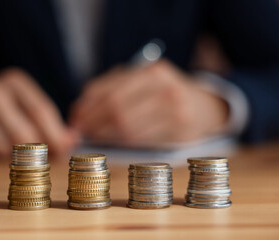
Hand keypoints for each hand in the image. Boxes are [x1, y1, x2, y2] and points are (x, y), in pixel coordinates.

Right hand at [0, 67, 76, 155]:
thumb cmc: (4, 110)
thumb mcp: (27, 108)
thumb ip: (52, 124)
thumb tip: (73, 140)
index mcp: (14, 81)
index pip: (41, 112)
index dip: (55, 136)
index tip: (65, 151)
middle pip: (24, 134)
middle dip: (38, 153)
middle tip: (43, 162)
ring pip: (4, 149)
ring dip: (12, 158)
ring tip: (12, 153)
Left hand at [70, 60, 228, 147]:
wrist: (205, 107)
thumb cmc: (166, 93)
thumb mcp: (144, 80)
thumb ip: (115, 88)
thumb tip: (81, 110)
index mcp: (152, 71)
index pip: (110, 90)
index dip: (87, 105)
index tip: (74, 116)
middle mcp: (165, 88)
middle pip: (116, 109)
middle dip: (92, 122)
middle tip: (79, 131)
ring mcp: (175, 111)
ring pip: (127, 128)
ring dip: (103, 135)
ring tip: (92, 137)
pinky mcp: (179, 132)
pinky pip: (141, 140)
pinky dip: (120, 142)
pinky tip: (111, 141)